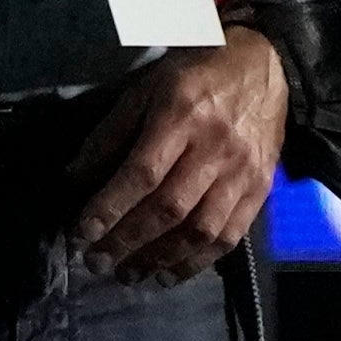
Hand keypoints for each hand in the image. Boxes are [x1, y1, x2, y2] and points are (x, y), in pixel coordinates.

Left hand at [65, 30, 281, 280]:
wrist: (264, 65)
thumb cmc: (194, 73)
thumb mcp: (146, 88)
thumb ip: (111, 133)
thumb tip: (77, 178)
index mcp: (181, 115)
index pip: (142, 172)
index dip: (111, 207)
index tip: (82, 232)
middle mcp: (214, 147)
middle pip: (169, 207)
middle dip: (128, 240)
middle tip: (96, 261)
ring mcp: (242, 171)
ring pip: (201, 229)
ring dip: (161, 258)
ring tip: (130, 274)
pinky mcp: (260, 188)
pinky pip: (230, 235)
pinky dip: (197, 261)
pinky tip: (169, 273)